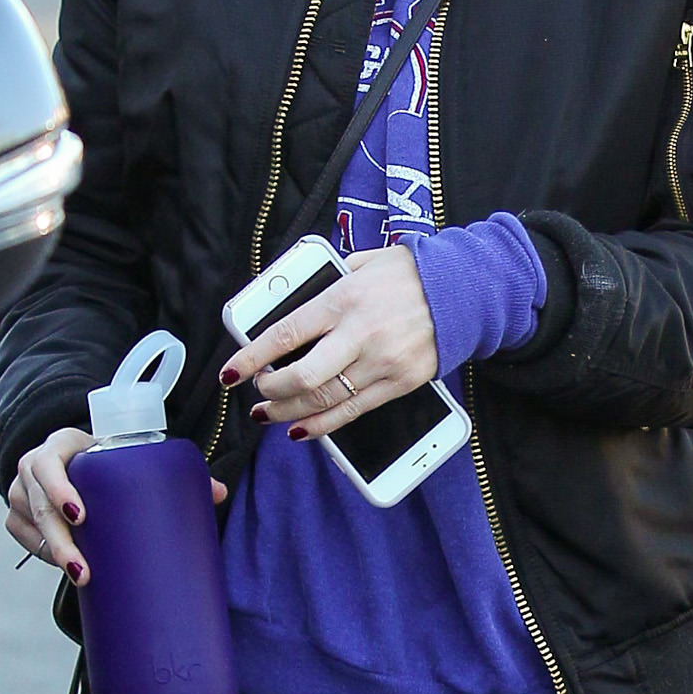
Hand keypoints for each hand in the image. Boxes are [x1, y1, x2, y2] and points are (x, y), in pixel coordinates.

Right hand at [7, 428, 227, 585]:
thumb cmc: (111, 460)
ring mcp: (21, 490)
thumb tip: (218, 493)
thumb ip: (172, 472)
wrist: (79, 459)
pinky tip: (61, 568)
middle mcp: (34, 466)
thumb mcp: (130, 458)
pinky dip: (39, 552)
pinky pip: (20, 535)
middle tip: (83, 571)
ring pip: (25, 522)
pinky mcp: (17, 513)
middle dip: (59, 539)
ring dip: (50, 552)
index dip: (59, 489)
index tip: (82, 516)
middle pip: (37, 503)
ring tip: (80, 577)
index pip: (48, 463)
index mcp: (61, 445)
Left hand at [220, 244, 437, 440]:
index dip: (251, 358)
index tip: (230, 374)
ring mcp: (381, 363)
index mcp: (343, 300)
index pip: (285, 335)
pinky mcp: (400, 384)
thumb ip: (327, 282)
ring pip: (324, 401)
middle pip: (302, 377)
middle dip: (270, 390)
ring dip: (288, 412)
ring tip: (268, 414)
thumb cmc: (407, 273)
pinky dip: (322, 426)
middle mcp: (359, 334)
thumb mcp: (362, 263)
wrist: (462, 290)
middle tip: (258, 392)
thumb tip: (292, 301)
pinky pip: (353, 412)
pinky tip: (300, 429)